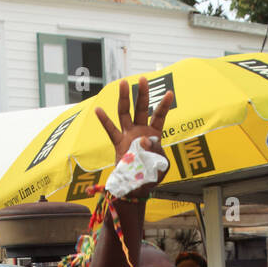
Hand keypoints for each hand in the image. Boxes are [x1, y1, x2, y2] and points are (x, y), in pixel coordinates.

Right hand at [95, 77, 173, 196]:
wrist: (138, 188)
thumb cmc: (151, 175)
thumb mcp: (161, 165)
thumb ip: (156, 152)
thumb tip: (143, 139)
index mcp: (154, 134)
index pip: (159, 116)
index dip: (164, 105)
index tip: (169, 92)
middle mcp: (140, 130)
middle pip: (141, 108)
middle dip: (142, 93)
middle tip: (143, 79)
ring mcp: (128, 135)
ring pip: (125, 113)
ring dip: (124, 98)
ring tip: (123, 83)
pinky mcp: (118, 144)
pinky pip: (111, 131)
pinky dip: (104, 121)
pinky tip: (98, 109)